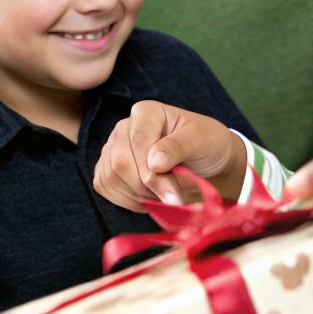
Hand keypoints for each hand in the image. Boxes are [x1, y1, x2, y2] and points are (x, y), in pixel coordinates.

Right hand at [93, 100, 245, 210]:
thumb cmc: (206, 145)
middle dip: (147, 187)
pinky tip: (150, 198)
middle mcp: (124, 128)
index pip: (139, 142)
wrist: (207, 164)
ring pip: (110, 178)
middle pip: (121, 162)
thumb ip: (178, 147)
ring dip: (139, 195)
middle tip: (173, 199)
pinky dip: (128, 201)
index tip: (174, 195)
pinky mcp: (108, 169)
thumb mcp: (201, 140)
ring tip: (164, 195)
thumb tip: (154, 162)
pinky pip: (105, 188)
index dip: (153, 173)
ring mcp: (113, 148)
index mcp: (146, 113)